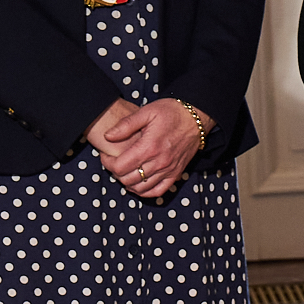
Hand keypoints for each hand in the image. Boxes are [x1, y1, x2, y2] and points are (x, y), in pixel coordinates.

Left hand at [96, 98, 212, 200]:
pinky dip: (145, 192)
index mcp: (149, 147)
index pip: (119, 167)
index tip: (106, 155)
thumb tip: (108, 136)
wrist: (197, 116)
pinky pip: (157, 191)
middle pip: (127, 179)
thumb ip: (126, 124)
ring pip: (140, 188)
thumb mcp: (147, 111)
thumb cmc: (172, 112)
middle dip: (115, 173)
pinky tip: (139, 183)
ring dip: (127, 183)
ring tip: (125, 171)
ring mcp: (169, 170)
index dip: (107, 163)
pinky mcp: (176, 173)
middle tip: (114, 162)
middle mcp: (159, 162)